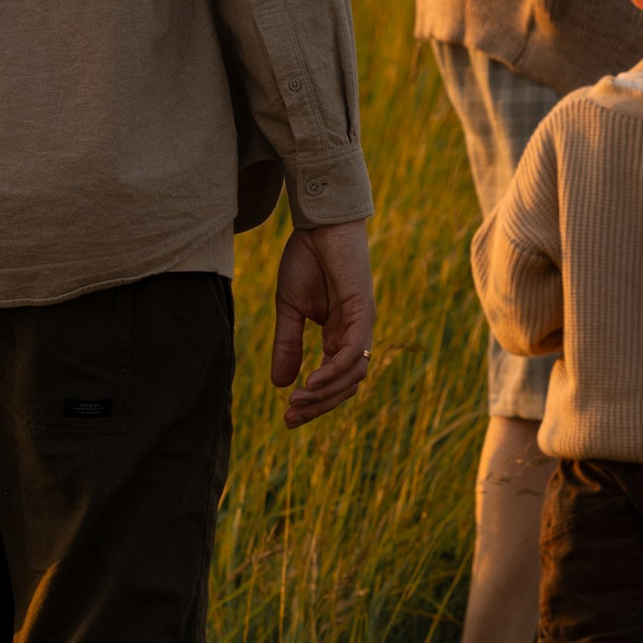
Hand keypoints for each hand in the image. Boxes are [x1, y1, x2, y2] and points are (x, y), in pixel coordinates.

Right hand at [271, 220, 375, 426]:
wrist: (317, 224)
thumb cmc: (306, 259)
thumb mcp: (289, 309)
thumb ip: (287, 345)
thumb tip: (280, 385)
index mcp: (339, 335)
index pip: (333, 380)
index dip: (314, 402)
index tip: (287, 418)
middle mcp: (355, 334)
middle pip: (347, 385)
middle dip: (319, 406)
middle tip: (291, 418)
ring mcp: (361, 324)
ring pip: (353, 374)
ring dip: (326, 393)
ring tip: (297, 402)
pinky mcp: (361, 312)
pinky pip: (353, 352)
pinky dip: (333, 371)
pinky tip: (311, 382)